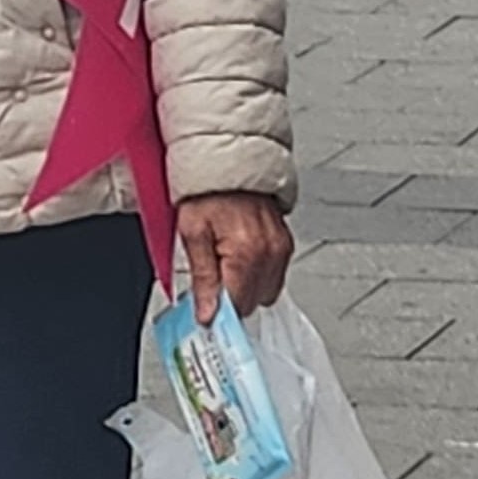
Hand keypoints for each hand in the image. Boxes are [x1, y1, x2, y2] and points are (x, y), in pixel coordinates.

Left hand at [176, 191, 293, 323]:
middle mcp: (270, 253)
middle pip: (251, 302)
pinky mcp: (285, 245)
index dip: (217, 311)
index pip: (236, 304)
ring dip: (242, 287)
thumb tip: (207, 313)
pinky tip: (236, 257)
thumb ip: (202, 277)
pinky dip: (254, 274)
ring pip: (264, 292)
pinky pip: (272, 276)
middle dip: (228, 298)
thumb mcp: (192, 233)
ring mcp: (281, 250)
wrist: (230, 164)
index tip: (203, 315)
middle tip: (207, 280)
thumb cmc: (207, 193)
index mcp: (246, 253)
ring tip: (221, 262)